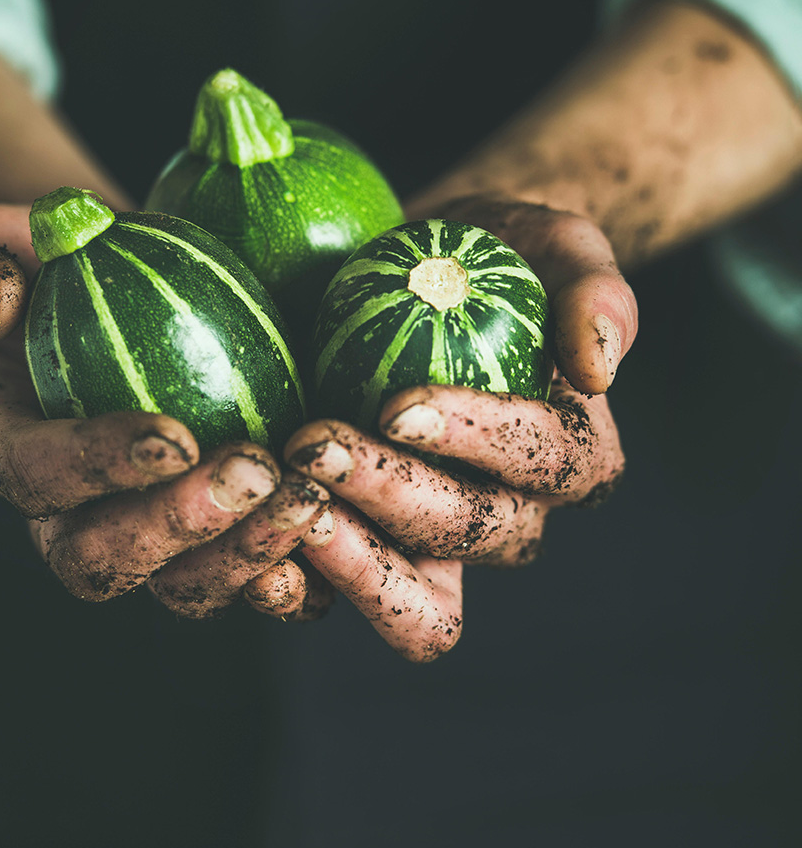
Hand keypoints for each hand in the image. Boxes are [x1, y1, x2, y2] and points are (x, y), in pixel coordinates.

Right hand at [0, 204, 328, 612]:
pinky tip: (339, 528)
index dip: (97, 466)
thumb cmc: (61, 269)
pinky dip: (296, 575)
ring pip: (185, 587)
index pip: (36, 476)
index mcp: (11, 452)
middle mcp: (72, 516)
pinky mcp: (214, 541)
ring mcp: (149, 539)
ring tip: (310, 497)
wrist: (127, 302)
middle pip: (106, 559)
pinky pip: (250, 582)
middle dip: (181, 527)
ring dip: (248, 553)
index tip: (171, 437)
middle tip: (256, 471)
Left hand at [280, 200, 634, 661]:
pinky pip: (338, 597)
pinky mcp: (365, 546)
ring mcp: (432, 543)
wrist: (423, 280)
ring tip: (284, 496)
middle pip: (467, 535)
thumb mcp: (557, 247)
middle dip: (392, 496)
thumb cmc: (497, 259)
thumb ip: (595, 292)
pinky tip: (247, 534)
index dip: (475, 441)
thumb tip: (599, 369)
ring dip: (347, 561)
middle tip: (315, 444)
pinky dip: (296, 583)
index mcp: (568, 455)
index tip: (398, 405)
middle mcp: (507, 514)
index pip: (539, 461)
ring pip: (411, 601)